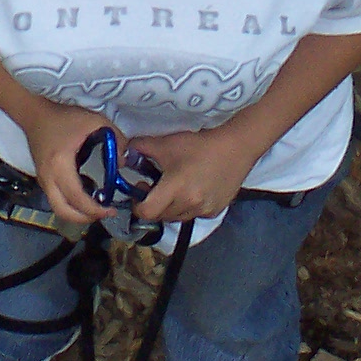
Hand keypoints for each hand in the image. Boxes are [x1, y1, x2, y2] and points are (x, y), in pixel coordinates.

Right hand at [23, 98, 120, 225]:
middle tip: (103, 214)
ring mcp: (43, 180)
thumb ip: (114, 139)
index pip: (77, 198)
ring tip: (95, 208)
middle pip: (64, 212)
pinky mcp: (42, 179)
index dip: (95, 210)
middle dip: (85, 219)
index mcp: (60, 166)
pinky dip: (70, 205)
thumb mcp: (94, 121)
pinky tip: (84, 197)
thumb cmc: (63, 117)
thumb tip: (124, 161)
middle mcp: (48, 178)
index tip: (111, 210)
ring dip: (77, 214)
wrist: (35, 113)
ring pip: (58, 208)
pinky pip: (55, 200)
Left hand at [128, 125, 258, 223]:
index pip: (147, 212)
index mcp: (176, 189)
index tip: (138, 192)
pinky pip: (193, 214)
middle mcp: (190, 204)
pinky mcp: (214, 211)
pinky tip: (192, 188)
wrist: (235, 148)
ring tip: (173, 186)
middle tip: (153, 185)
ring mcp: (204, 210)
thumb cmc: (200, 145)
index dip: (137, 205)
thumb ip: (141, 148)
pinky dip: (187, 206)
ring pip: (177, 217)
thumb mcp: (167, 143)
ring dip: (170, 206)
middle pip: (161, 215)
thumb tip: (125, 152)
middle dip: (153, 203)